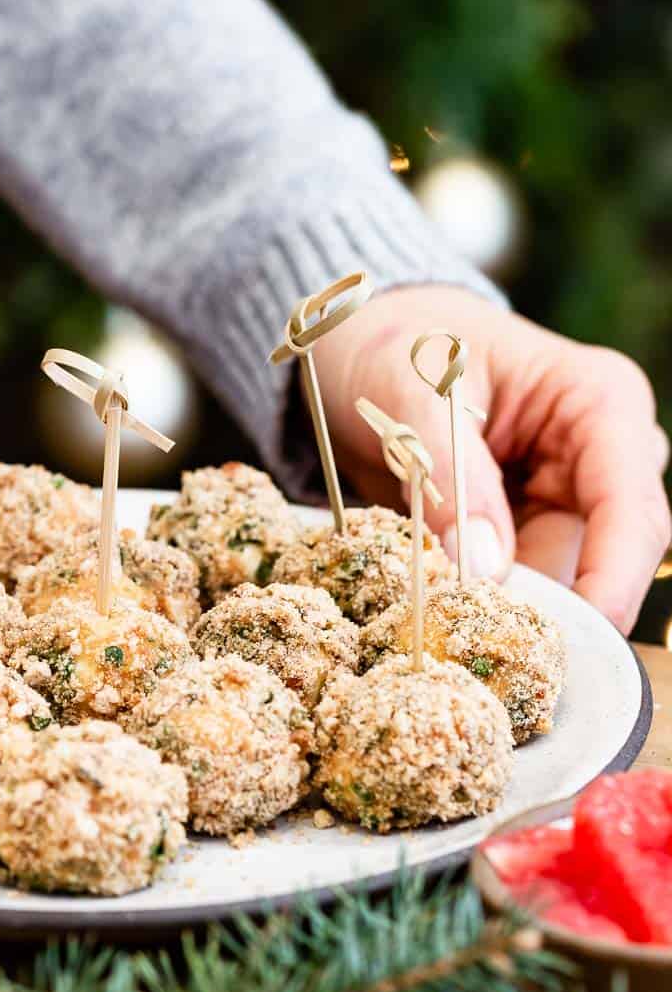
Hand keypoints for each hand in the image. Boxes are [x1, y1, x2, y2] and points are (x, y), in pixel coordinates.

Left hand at [310, 286, 670, 633]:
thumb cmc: (394, 342)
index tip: (582, 632)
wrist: (361, 344)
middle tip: (492, 649)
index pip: (630, 505)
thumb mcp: (409, 394)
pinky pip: (515, 581)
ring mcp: (564, 495)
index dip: (614, 575)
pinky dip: (481, 601)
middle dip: (554, 608)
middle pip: (603, 555)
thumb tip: (485, 568)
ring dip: (507, 609)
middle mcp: (599, 455)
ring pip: (558, 578)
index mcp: (598, 402)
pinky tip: (439, 612)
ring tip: (446, 624)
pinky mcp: (523, 527)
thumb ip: (447, 472)